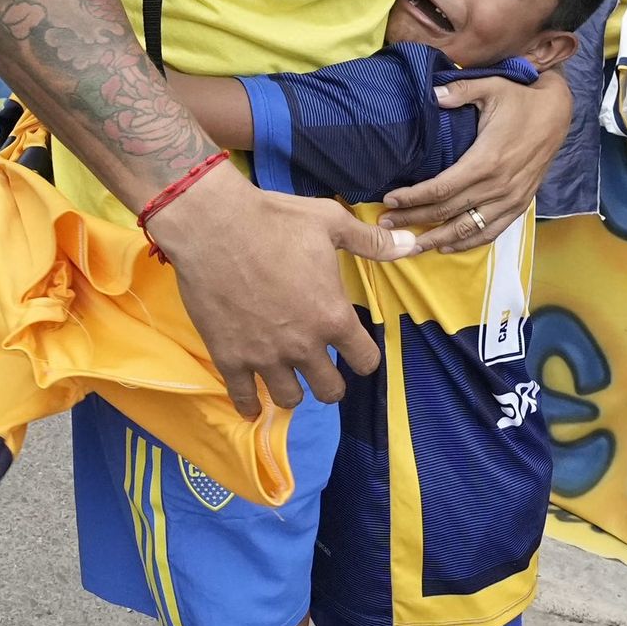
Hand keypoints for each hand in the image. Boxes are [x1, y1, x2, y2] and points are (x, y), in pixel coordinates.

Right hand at [147, 162, 414, 417]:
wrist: (214, 224)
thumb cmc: (276, 220)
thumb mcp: (330, 222)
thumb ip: (371, 242)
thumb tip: (411, 245)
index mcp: (332, 316)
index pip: (365, 360)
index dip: (364, 356)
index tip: (356, 351)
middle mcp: (303, 345)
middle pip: (330, 390)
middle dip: (330, 381)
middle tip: (321, 369)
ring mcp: (265, 356)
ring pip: (289, 399)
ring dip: (293, 390)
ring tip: (288, 377)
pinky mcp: (229, 357)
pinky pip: (242, 398)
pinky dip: (249, 405)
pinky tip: (251, 405)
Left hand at [378, 69, 571, 253]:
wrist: (558, 113)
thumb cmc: (521, 99)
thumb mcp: (491, 87)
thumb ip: (459, 91)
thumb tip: (430, 93)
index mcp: (486, 160)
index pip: (441, 189)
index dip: (412, 198)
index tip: (390, 201)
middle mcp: (497, 186)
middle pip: (448, 212)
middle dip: (414, 220)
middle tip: (386, 225)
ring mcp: (510, 198)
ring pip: (468, 229)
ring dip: (437, 240)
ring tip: (410, 246)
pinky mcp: (520, 204)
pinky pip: (491, 232)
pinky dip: (467, 242)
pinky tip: (447, 246)